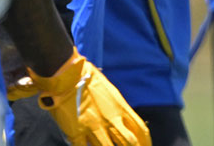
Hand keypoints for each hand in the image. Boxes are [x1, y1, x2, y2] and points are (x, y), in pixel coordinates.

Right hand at [30, 49, 151, 145]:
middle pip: (129, 142)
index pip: (140, 129)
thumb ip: (117, 110)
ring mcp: (94, 127)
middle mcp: (110, 119)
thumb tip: (121, 124)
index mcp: (120, 108)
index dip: (146, 142)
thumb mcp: (111, 94)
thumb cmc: (89, 80)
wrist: (68, 75)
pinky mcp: (76, 132)